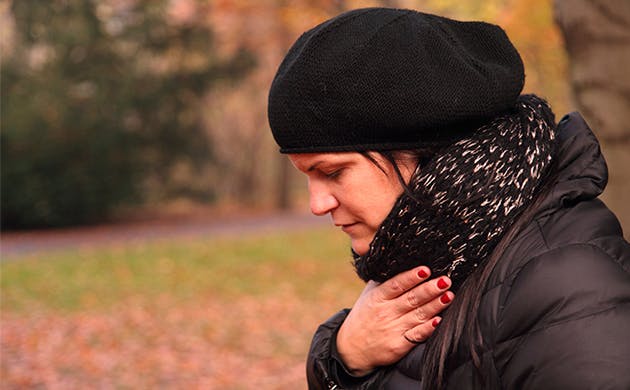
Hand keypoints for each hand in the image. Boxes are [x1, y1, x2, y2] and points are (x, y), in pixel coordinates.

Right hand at [336, 266, 453, 375]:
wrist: (352, 348)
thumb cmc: (365, 315)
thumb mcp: (368, 294)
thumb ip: (384, 280)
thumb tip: (401, 261)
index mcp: (377, 297)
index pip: (396, 285)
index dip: (411, 277)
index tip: (425, 270)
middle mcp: (385, 312)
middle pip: (411, 299)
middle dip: (430, 289)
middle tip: (445, 280)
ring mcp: (392, 329)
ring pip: (417, 315)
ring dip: (435, 305)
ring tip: (449, 296)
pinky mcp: (398, 346)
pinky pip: (415, 336)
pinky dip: (427, 329)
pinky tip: (438, 321)